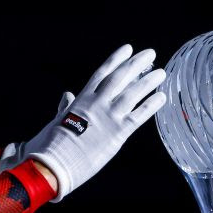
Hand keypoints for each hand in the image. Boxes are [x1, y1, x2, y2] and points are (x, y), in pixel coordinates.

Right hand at [1, 44, 166, 201]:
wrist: (53, 164)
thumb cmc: (50, 146)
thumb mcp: (56, 121)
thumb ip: (65, 107)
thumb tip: (67, 95)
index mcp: (81, 100)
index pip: (102, 73)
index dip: (116, 60)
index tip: (128, 48)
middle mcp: (97, 104)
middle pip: (121, 78)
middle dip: (136, 64)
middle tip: (150, 54)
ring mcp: (108, 117)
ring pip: (133, 93)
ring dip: (148, 82)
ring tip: (161, 73)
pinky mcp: (117, 133)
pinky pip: (139, 116)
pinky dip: (151, 105)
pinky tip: (162, 97)